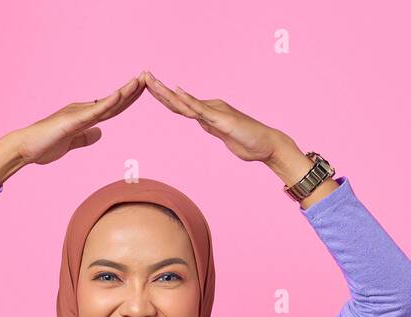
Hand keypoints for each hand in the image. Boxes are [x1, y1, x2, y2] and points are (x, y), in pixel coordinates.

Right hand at [9, 74, 147, 166]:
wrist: (25, 148)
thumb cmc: (43, 146)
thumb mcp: (70, 143)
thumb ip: (85, 138)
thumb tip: (100, 133)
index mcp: (83, 117)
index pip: (111, 109)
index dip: (127, 101)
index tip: (141, 91)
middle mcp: (82, 110)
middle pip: (113, 102)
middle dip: (131, 92)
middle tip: (148, 78)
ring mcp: (77, 113)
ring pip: (106, 103)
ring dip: (124, 92)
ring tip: (140, 80)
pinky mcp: (72, 120)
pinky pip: (94, 111)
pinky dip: (108, 103)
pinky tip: (120, 94)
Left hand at [140, 71, 286, 162]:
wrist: (267, 146)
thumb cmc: (249, 142)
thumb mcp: (224, 135)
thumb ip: (214, 127)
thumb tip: (205, 123)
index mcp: (208, 113)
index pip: (180, 106)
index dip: (164, 97)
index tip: (148, 88)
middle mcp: (210, 108)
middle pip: (179, 100)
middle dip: (159, 89)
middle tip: (143, 76)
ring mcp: (215, 113)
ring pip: (185, 102)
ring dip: (166, 92)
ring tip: (151, 80)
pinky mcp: (221, 120)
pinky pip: (201, 110)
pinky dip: (188, 101)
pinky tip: (177, 92)